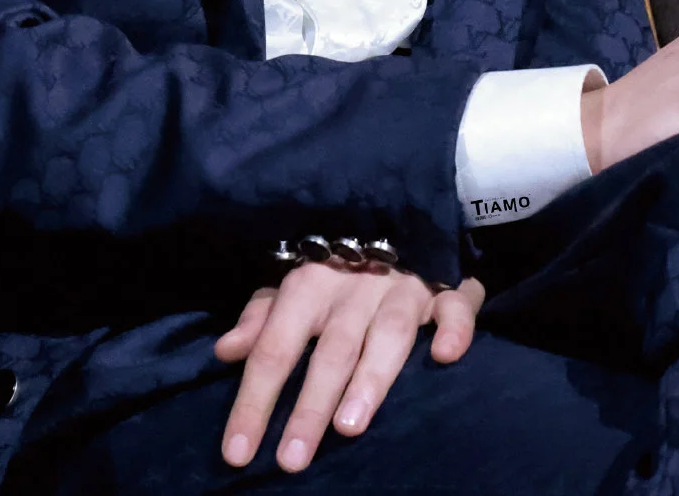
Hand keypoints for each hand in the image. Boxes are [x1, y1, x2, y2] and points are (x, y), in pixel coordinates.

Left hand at [215, 261, 484, 473]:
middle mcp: (353, 284)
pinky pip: (454, 307)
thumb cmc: (336, 271)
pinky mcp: (445, 288)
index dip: (254, 400)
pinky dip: (452, 328)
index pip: (275, 347)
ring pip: (387, 334)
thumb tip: (225, 351)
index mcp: (308, 284)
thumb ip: (261, 318)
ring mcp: (402, 287)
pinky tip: (443, 356)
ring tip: (349, 427)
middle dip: (309, 406)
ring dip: (370, 378)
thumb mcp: (291, 288)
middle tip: (291, 460)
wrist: (399, 219)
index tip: (237, 454)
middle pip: (330, 350)